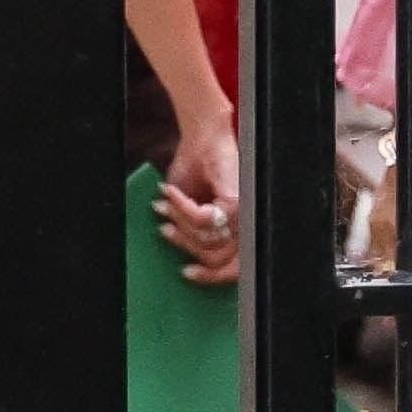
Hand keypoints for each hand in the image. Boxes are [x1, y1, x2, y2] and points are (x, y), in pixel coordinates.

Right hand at [155, 112, 239, 283]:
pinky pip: (200, 218)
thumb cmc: (198, 165)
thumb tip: (173, 243)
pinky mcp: (234, 200)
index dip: (210, 276)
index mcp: (237, 227)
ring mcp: (242, 213)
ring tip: (166, 205)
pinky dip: (180, 206)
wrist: (204, 135)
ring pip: (204, 239)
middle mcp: (245, 223)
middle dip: (185, 246)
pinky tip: (171, 194)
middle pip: (214, 257)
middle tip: (166, 231)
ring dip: (179, 222)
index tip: (188, 273)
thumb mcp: (189, 203)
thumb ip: (188, 227)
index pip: (232, 267)